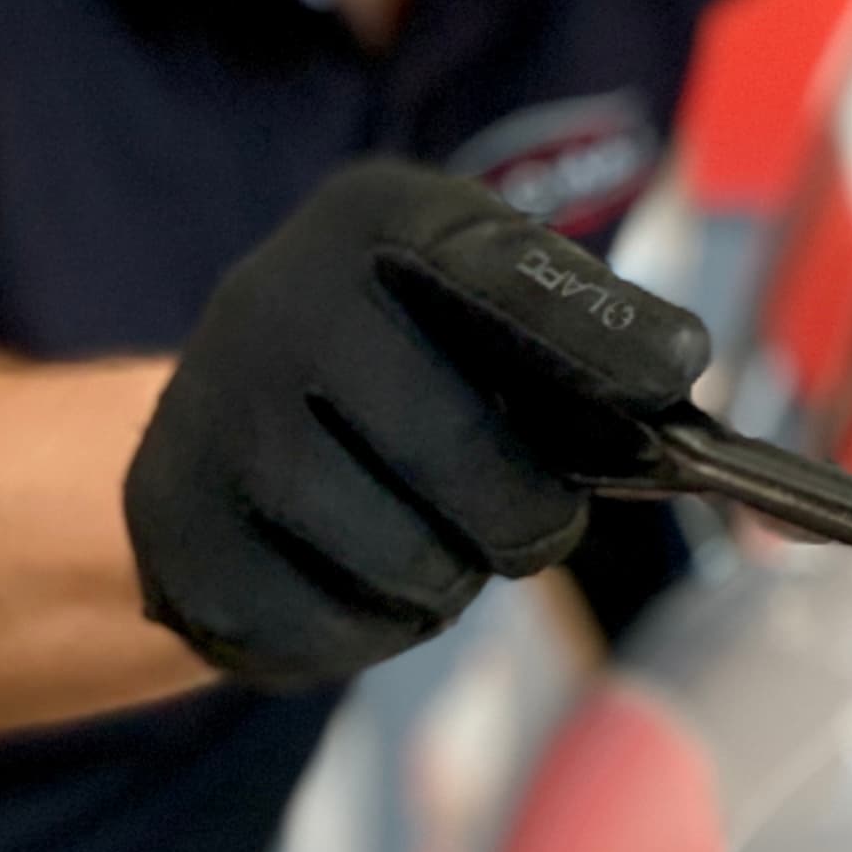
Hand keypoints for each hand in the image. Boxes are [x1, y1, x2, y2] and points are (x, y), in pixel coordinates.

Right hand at [127, 162, 710, 690]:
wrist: (218, 425)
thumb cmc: (402, 364)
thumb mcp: (479, 307)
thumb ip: (575, 342)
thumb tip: (678, 395)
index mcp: (377, 220)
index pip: (504, 277)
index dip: (598, 334)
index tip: (677, 371)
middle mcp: (276, 299)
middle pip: (462, 452)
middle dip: (531, 515)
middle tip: (537, 522)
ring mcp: (209, 418)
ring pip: (404, 560)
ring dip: (451, 578)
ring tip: (432, 537)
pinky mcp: (174, 536)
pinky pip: (332, 630)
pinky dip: (378, 626)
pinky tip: (360, 572)